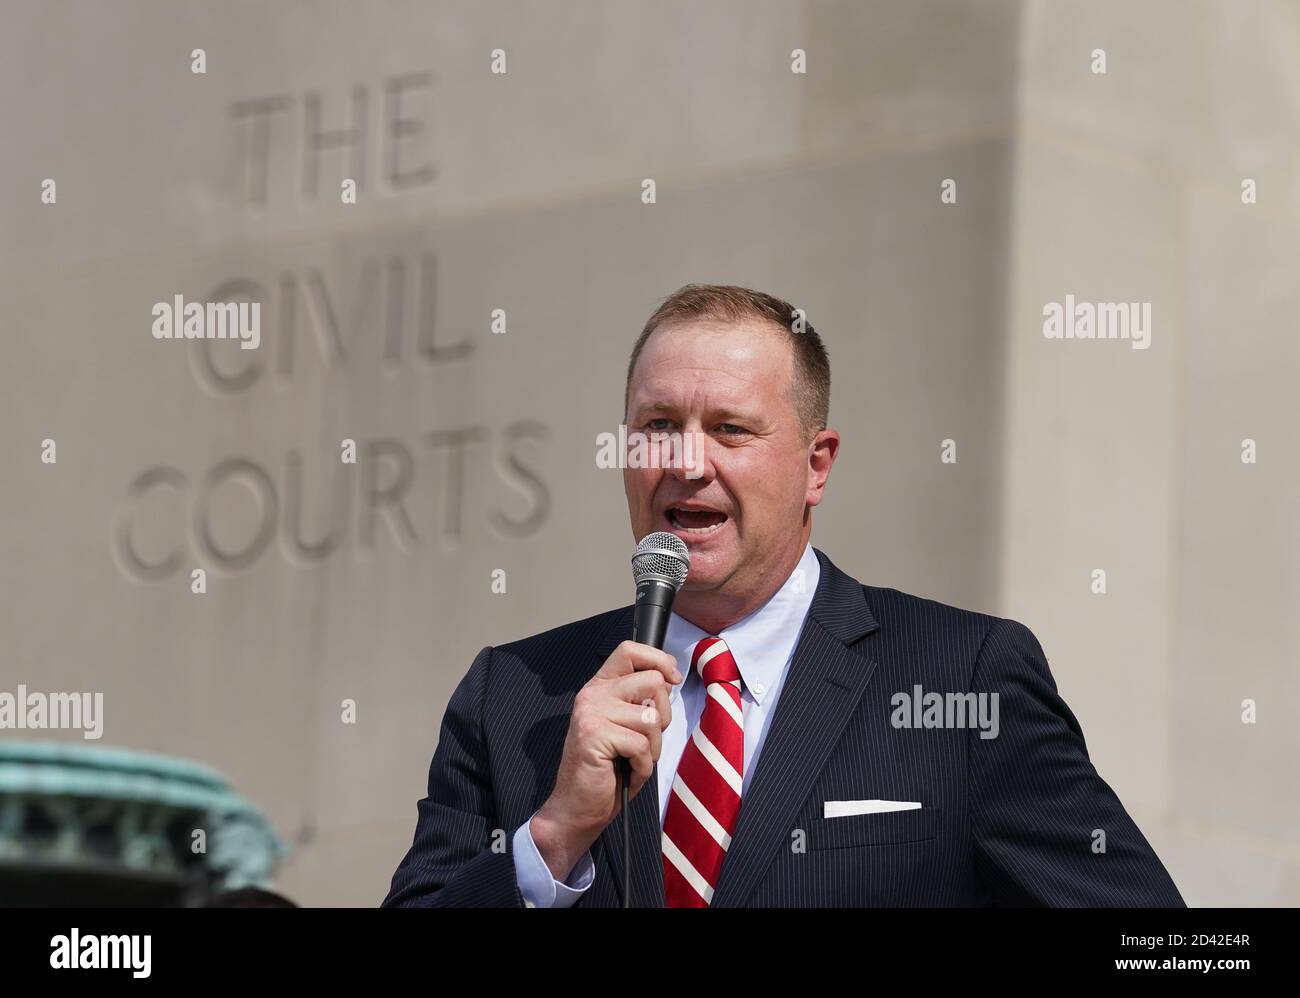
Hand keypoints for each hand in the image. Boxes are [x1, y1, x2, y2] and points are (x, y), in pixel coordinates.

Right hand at [531, 640, 680, 880]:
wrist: (577, 808)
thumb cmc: (607, 770)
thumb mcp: (626, 726)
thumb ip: (641, 701)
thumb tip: (669, 680)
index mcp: (600, 687)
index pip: (629, 650)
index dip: (659, 659)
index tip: (672, 679)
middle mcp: (592, 695)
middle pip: (651, 681)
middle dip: (663, 715)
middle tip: (647, 740)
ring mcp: (591, 714)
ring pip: (651, 718)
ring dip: (652, 748)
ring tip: (635, 762)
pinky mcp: (594, 736)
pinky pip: (641, 745)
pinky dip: (643, 768)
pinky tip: (628, 774)